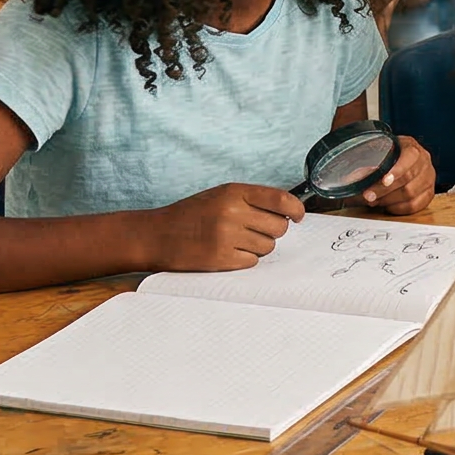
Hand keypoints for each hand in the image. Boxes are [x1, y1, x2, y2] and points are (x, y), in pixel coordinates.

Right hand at [147, 183, 303, 271]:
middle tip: (254, 230)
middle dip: (272, 230)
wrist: (156, 235)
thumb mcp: (220, 196)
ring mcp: (226, 237)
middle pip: (279, 227)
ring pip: (268, 246)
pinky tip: (227, 252)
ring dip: (258, 246)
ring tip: (235, 241)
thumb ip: (252, 200)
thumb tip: (289, 210)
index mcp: (234, 192)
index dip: (296, 209)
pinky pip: (252, 262)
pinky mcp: (221, 259)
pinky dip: (244, 259)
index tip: (299, 216)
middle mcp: (232, 212)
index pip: (280, 199)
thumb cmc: (191, 215)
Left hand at [359, 136, 436, 213]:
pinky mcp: (428, 193)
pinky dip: (398, 208)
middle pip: (408, 180)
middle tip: (368, 196)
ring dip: (389, 200)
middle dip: (385, 190)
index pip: (410, 158)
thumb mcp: (378, 153)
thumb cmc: (388, 157)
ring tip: (375, 200)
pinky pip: (415, 206)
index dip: (397, 170)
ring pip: (411, 195)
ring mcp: (428, 179)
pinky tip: (388, 205)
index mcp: (412, 148)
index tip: (383, 181)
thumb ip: (367, 163)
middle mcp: (424, 162)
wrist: (401, 160)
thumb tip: (354, 178)